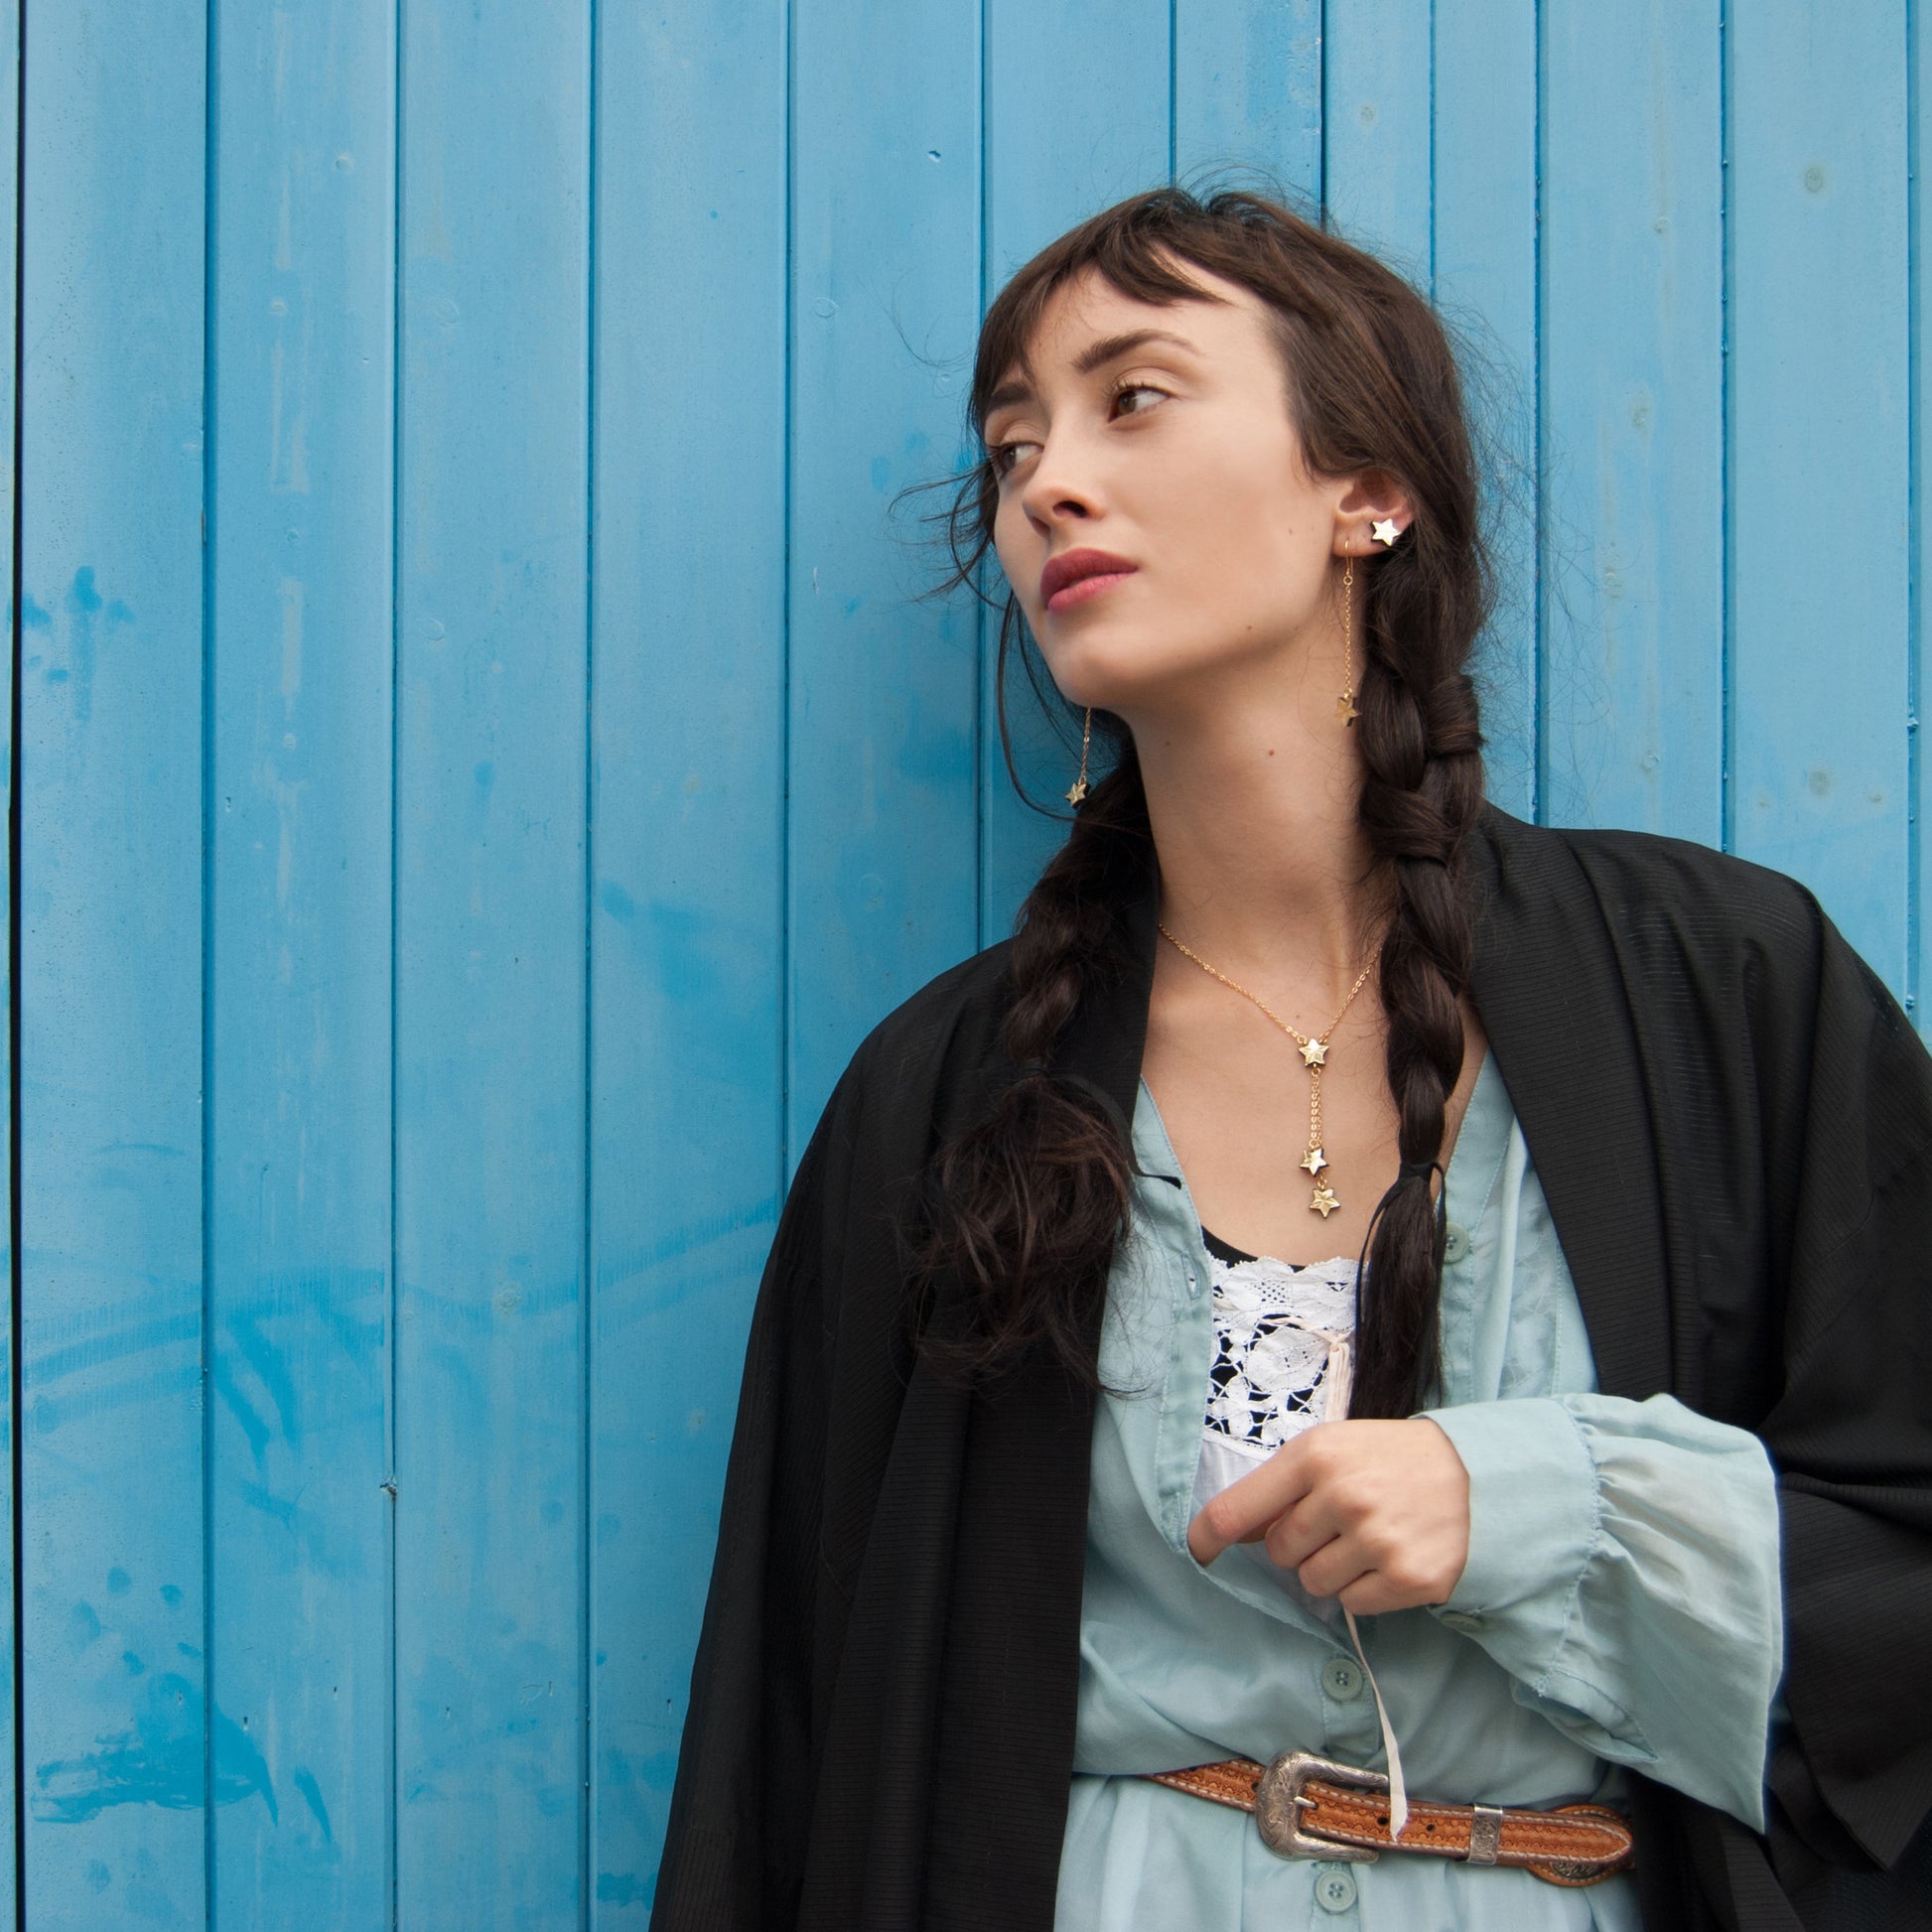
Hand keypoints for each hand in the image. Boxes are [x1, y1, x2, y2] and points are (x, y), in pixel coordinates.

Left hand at [1186, 1418, 1470, 1615]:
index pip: (1236, 1508)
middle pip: (1279, 1553)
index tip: (1196, 1553)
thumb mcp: (1330, 1452)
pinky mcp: (1408, 1578)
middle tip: (1336, 1522)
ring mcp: (1376, 1539)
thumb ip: (1279, 1489)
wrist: (1472, 1476)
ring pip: (1314, 1584)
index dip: (1206, 1536)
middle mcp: (1343, 1496)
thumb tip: (1224, 1532)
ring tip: (1366, 1538)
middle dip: (1299, 1545)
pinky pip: (1353, 1605)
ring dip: (1332, 1569)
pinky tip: (1389, 1558)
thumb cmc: (1386, 1461)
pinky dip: (1365, 1589)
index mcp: (1314, 1456)